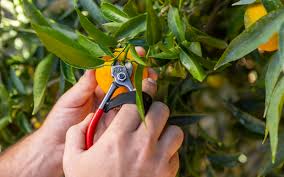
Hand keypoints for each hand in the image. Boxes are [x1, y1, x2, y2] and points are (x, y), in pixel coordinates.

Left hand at [36, 46, 157, 174]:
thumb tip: (94, 66)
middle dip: (139, 73)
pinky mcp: (116, 125)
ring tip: (152, 81)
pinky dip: (138, 106)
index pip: (111, 71)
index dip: (123, 62)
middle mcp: (106, 98)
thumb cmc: (58, 122)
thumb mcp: (70, 101)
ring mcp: (113, 111)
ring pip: (130, 96)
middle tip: (149, 70)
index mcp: (94, 88)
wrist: (56, 149)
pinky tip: (146, 100)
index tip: (135, 54)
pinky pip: (129, 114)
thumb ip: (83, 85)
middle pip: (125, 82)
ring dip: (142, 88)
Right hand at [63, 82, 183, 176]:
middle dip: (154, 108)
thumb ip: (76, 134)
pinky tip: (156, 156)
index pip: (138, 101)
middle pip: (161, 110)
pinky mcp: (168, 174)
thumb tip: (87, 118)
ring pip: (175, 130)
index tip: (146, 83)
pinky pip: (176, 153)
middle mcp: (142, 144)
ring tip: (154, 136)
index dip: (143, 88)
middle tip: (147, 114)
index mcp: (118, 137)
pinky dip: (169, 151)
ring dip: (166, 130)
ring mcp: (159, 160)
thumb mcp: (73, 161)